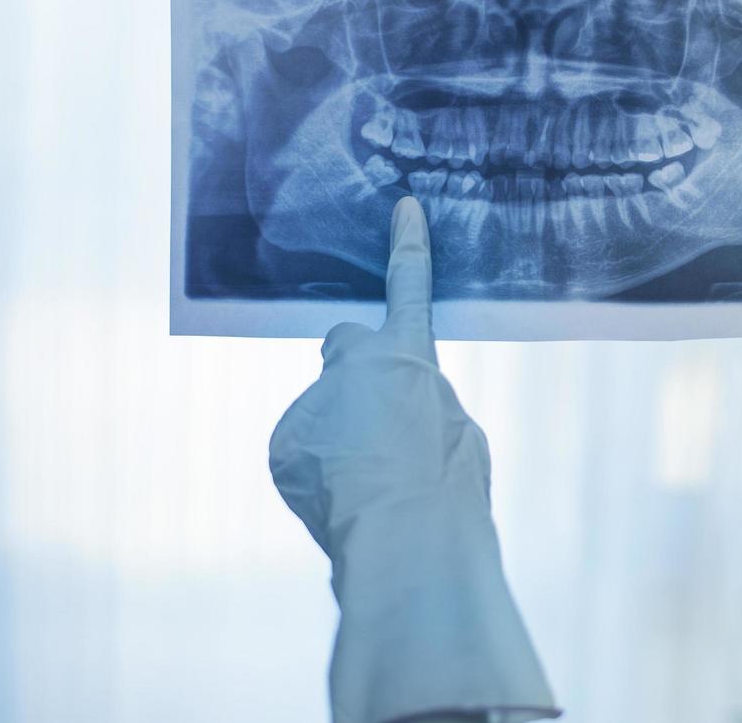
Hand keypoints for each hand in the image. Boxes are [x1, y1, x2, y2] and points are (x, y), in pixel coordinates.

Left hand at [270, 197, 554, 722]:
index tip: (405, 208)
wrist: (405, 533)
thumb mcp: (457, 430)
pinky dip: (320, 471)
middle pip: (345, 349)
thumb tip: (400, 419)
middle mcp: (351, 364)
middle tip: (383, 423)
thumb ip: (425, 407)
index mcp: (408, 352)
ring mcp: (311, 403)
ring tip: (375, 483)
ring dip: (342, 437)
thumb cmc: (449, 484)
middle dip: (356, 371)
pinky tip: (347, 500)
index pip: (410, 284)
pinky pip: (303, 452)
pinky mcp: (284, 444)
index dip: (409, 245)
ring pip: (325, 413)